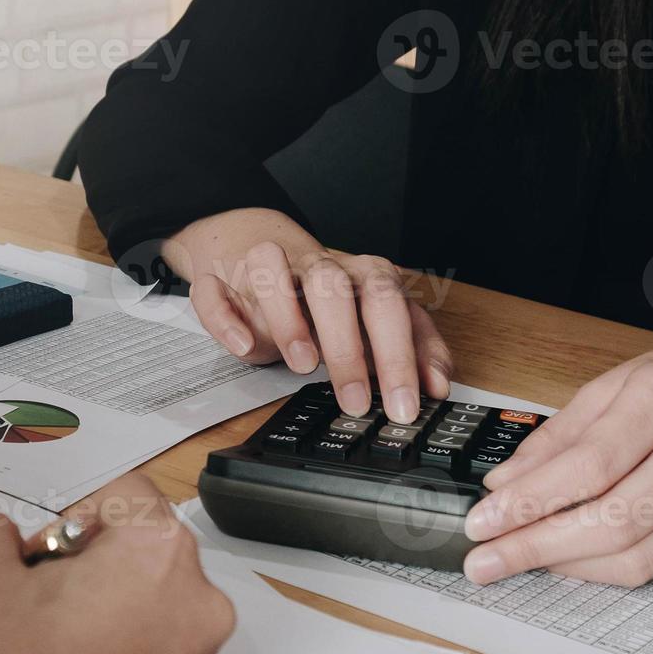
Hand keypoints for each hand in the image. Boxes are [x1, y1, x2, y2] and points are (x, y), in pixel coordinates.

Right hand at [0, 472, 234, 653]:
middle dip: (86, 567)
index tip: (39, 551)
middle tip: (34, 599)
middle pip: (142, 553)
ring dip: (103, 614)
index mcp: (157, 554)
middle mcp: (197, 603)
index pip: (123, 494)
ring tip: (46, 648)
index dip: (68, 516)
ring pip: (149, 608)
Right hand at [166, 208, 451, 420]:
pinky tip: (242, 346)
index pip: (388, 305)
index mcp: (361, 274)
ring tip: (303, 365)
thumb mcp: (377, 321)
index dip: (399, 356)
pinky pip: (215, 291)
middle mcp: (315, 265)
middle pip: (333, 288)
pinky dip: (225, 317)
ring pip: (272, 270)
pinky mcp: (221, 281)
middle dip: (347, 348)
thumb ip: (415, 348)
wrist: (257, 249)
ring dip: (287, 318)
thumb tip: (438, 385)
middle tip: (356, 402)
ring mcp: (266, 270)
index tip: (403, 404)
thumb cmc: (327, 300)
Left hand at [461, 335, 652, 586]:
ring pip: (631, 556)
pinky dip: (596, 571)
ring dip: (561, 566)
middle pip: (610, 520)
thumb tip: (503, 486)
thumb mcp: (614, 384)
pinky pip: (648, 566)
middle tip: (483, 560)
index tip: (482, 519)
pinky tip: (560, 562)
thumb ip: (556, 437)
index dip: (530, 501)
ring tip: (511, 561)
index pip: (589, 465)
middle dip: (535, 547)